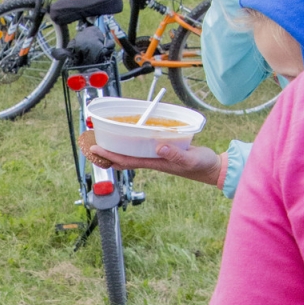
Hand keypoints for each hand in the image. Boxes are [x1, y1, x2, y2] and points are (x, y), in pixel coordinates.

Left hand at [85, 141, 221, 187]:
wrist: (211, 168)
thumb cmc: (201, 165)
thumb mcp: (190, 159)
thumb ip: (176, 154)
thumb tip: (159, 147)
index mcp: (155, 163)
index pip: (127, 160)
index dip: (110, 155)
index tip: (96, 149)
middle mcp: (152, 160)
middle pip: (124, 157)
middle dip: (107, 152)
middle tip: (92, 143)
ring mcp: (157, 156)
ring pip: (131, 152)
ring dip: (117, 147)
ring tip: (104, 139)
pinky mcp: (163, 151)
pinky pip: (142, 147)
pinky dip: (132, 142)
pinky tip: (128, 136)